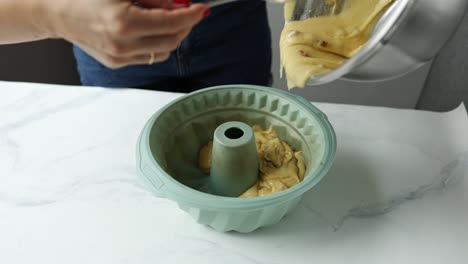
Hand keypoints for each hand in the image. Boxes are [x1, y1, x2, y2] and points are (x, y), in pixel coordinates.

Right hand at [40, 0, 207, 68]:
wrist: (56, 12)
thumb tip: (180, 4)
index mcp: (124, 23)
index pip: (172, 23)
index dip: (191, 15)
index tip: (201, 9)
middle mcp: (123, 45)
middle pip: (172, 40)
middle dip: (185, 26)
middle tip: (188, 12)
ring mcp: (120, 58)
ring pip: (163, 52)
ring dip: (172, 36)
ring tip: (167, 19)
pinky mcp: (116, 63)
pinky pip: (148, 56)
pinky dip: (156, 43)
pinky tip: (149, 29)